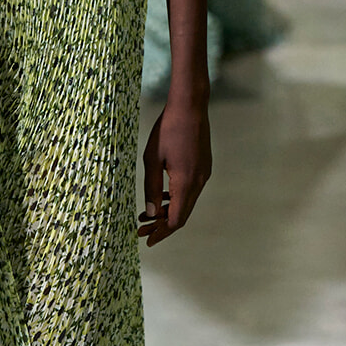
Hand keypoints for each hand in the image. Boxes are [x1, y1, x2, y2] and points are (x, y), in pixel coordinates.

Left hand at [138, 103, 211, 246]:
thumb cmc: (167, 129)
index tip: (146, 239)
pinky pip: (190, 190)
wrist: (190, 106)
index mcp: (187, 182)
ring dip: (168, 211)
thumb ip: (151, 188)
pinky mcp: (204, 167)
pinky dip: (176, 198)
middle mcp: (199, 181)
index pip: (177, 219)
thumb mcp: (152, 159)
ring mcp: (204, 174)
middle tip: (141, 230)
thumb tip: (150, 213)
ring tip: (146, 215)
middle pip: (182, 214)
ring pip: (186, 203)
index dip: (162, 232)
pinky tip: (161, 197)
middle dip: (162, 225)